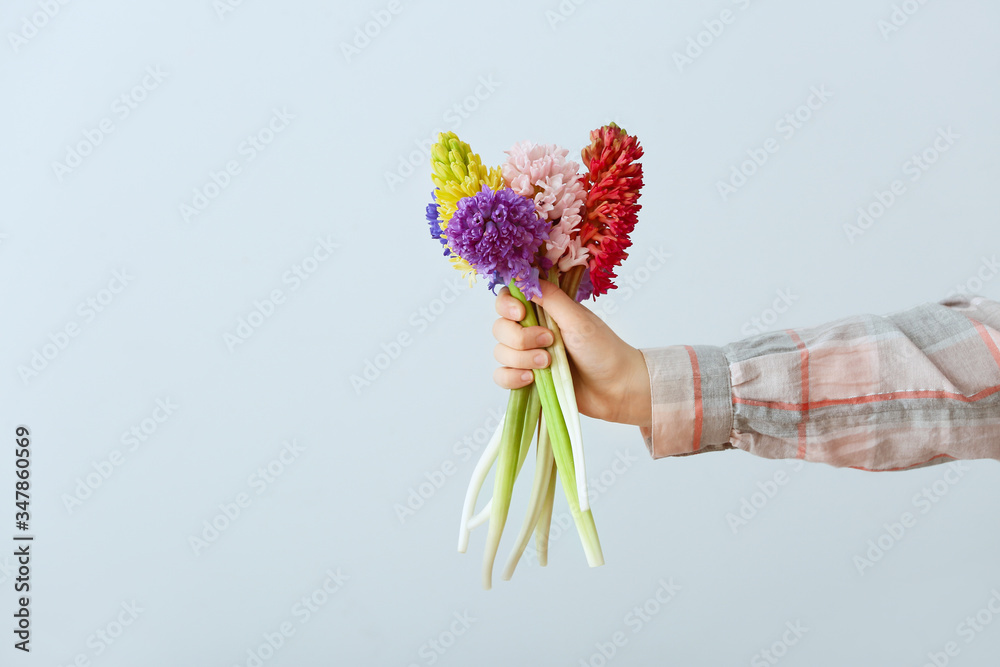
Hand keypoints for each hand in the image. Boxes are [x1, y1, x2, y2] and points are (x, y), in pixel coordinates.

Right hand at [491, 280, 651, 428]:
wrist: (614, 389)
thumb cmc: (603, 350)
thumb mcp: (578, 320)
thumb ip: (552, 299)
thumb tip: (526, 280)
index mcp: (544, 310)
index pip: (508, 299)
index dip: (507, 305)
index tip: (521, 314)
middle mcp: (532, 330)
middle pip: (500, 327)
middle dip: (520, 337)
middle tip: (549, 342)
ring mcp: (528, 356)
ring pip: (500, 352)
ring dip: (521, 359)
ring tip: (548, 364)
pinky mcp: (526, 379)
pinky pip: (501, 376)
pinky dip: (512, 378)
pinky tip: (532, 380)